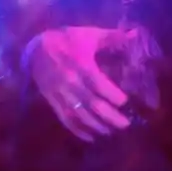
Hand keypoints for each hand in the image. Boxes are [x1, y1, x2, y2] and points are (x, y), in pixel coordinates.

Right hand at [27, 26, 131, 141]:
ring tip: (110, 131)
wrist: (36, 47)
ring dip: (96, 126)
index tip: (125, 102)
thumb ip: (113, 37)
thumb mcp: (90, 34)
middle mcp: (70, 82)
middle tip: (125, 124)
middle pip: (92, 104)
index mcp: (81, 65)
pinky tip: (90, 137)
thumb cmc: (67, 40)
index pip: (99, 85)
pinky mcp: (52, 100)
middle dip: (110, 116)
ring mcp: (60, 93)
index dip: (112, 96)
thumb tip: (135, 33)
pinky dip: (77, 130)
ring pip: (80, 115)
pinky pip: (65, 119)